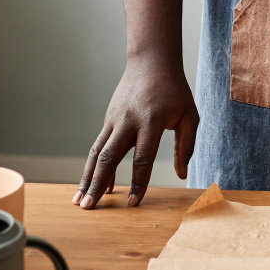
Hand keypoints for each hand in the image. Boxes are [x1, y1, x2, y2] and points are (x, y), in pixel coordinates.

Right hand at [76, 55, 199, 208]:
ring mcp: (114, 120)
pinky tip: (92, 184)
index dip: (137, 183)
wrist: (151, 62)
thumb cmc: (174, 90)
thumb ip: (187, 145)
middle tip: (89, 207)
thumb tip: (182, 174)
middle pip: (109, 157)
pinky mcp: (108, 119)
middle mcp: (128, 121)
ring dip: (87, 178)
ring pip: (96, 153)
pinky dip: (93, 166)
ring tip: (80, 201)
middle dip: (97, 184)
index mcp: (151, 121)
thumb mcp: (189, 115)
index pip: (143, 158)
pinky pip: (98, 146)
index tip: (133, 203)